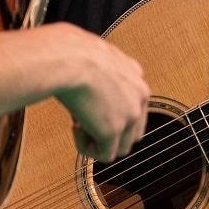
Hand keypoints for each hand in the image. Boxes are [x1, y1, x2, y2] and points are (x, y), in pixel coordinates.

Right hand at [50, 24, 149, 161]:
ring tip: (78, 125)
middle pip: (133, 130)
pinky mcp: (114, 130)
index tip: (88, 104)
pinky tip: (74, 129)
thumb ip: (98, 72)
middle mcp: (140, 95)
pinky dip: (87, 148)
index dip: (110, 111)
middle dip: (109, 132)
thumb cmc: (71, 53)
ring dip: (98, 142)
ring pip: (122, 147)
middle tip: (82, 119)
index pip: (134, 104)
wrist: (68, 58)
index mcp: (135, 74)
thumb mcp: (94, 57)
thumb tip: (84, 81)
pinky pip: (105, 155)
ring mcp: (129, 115)